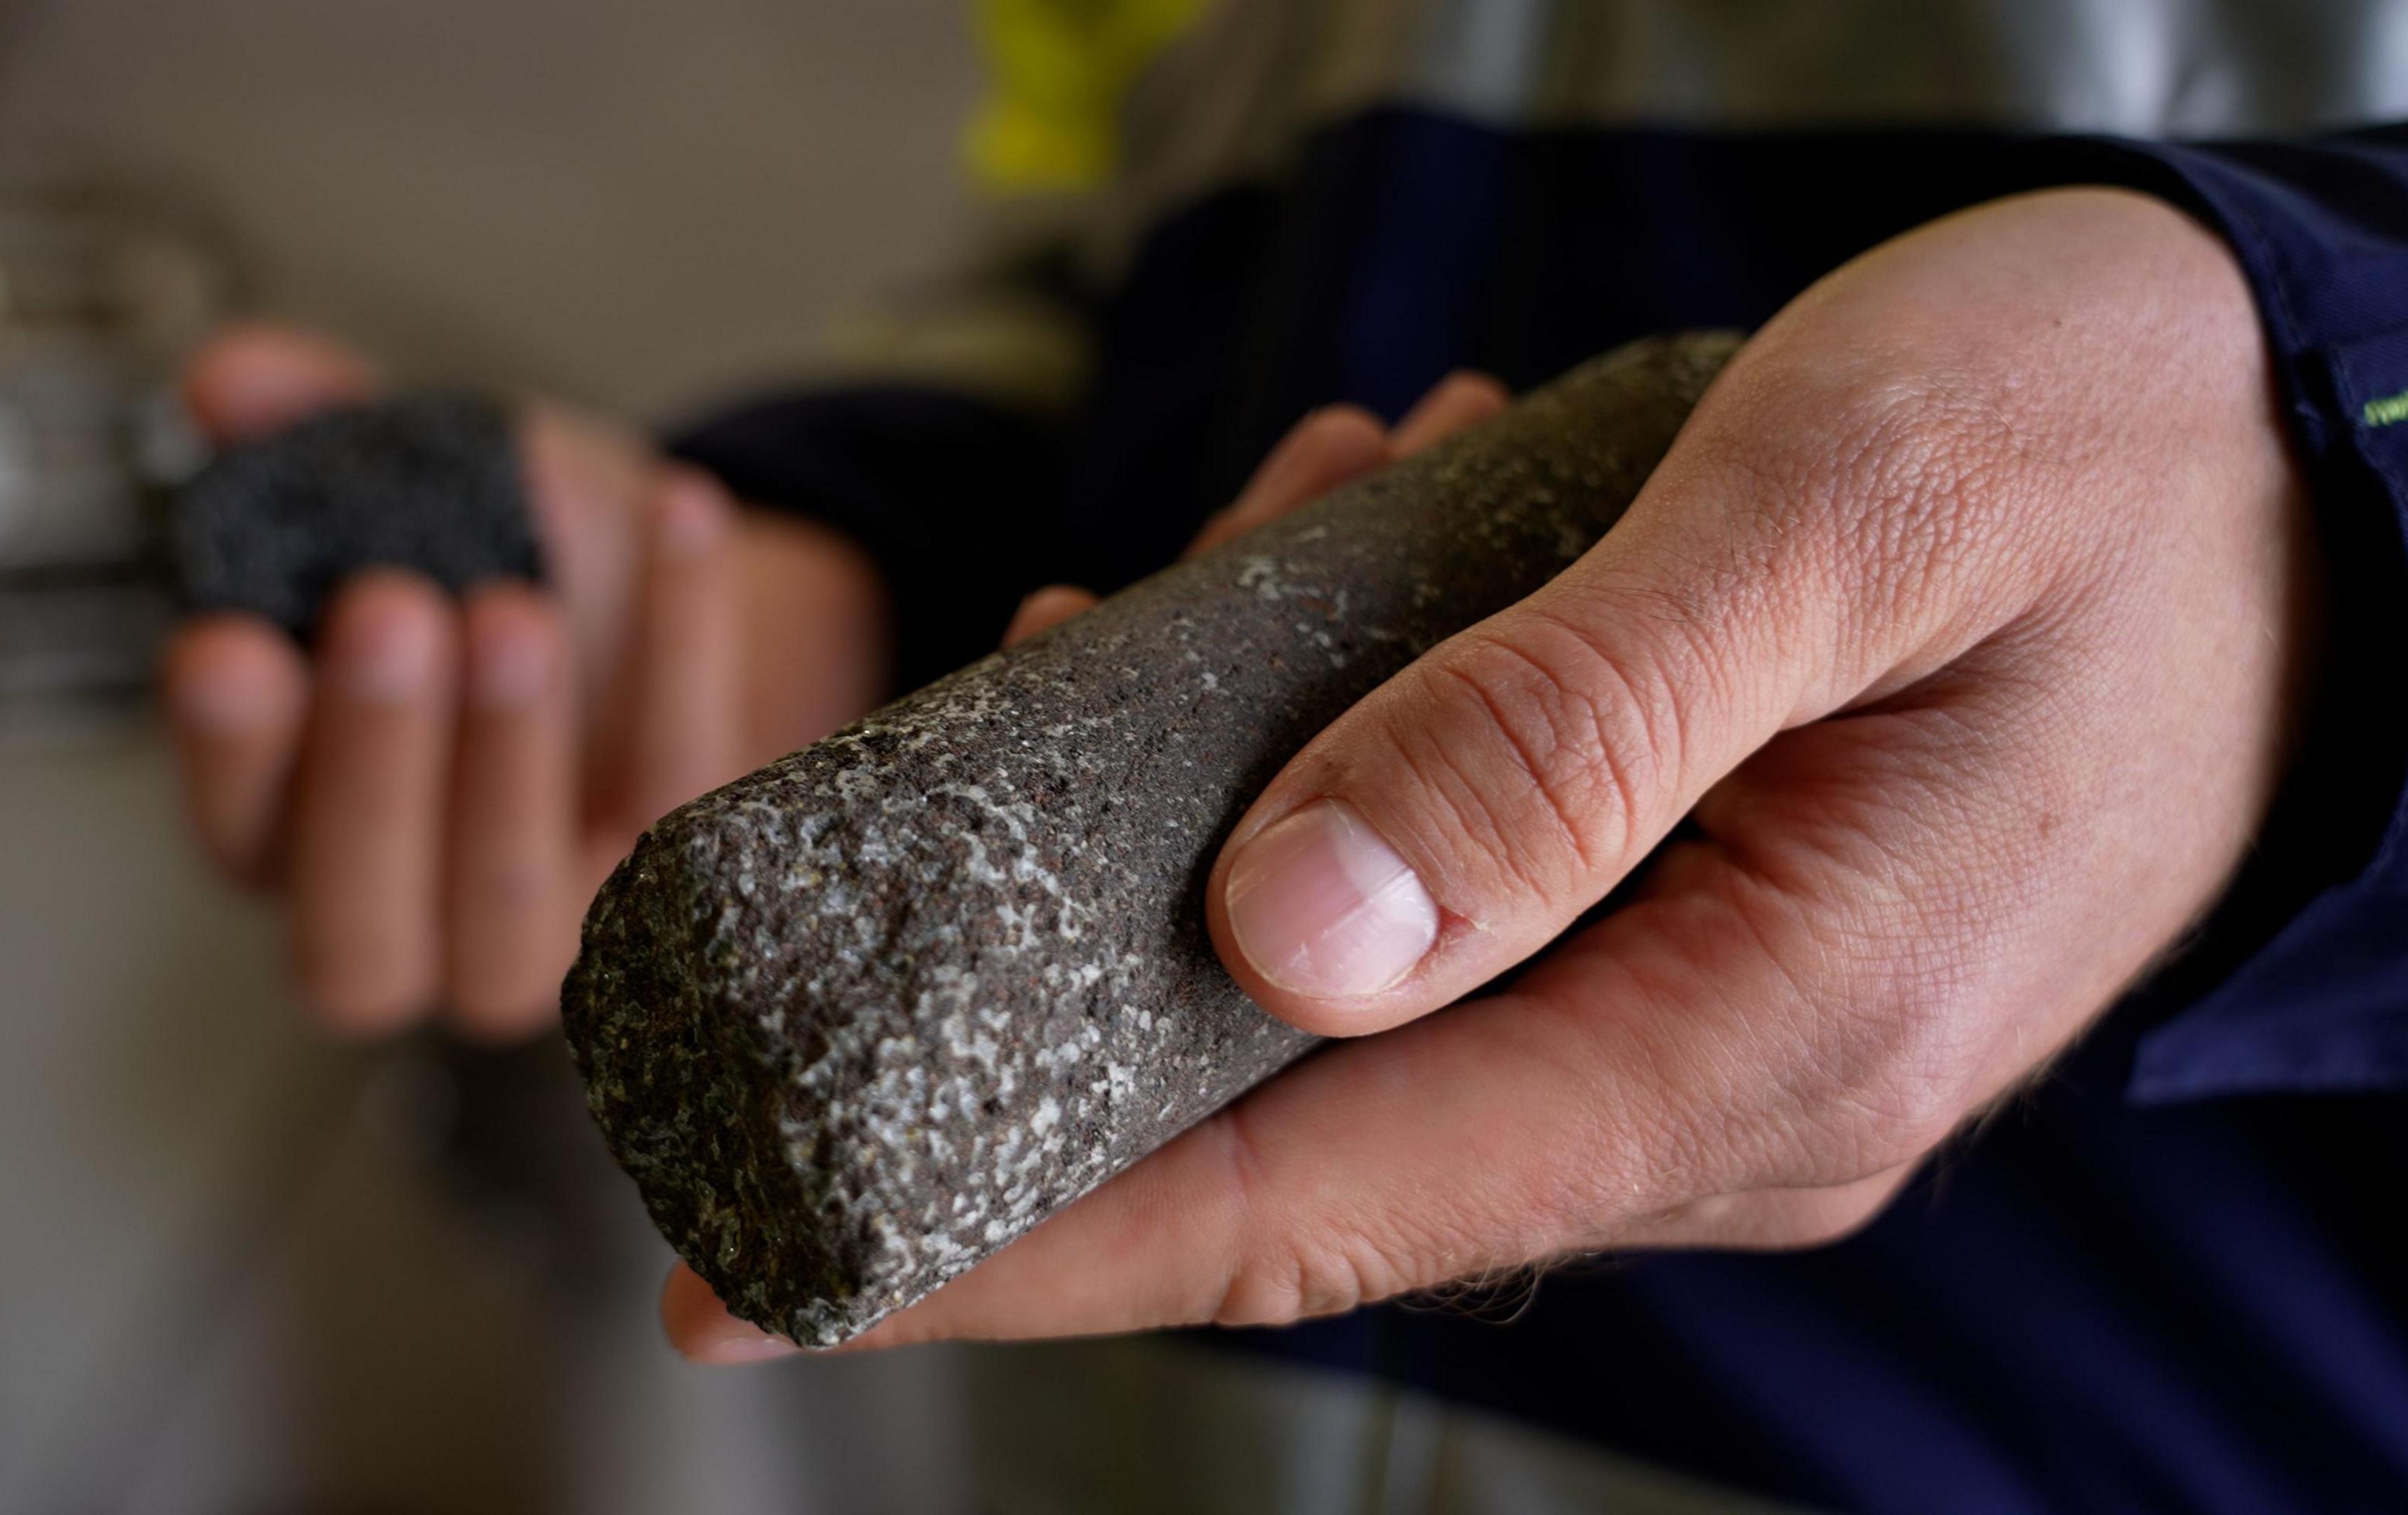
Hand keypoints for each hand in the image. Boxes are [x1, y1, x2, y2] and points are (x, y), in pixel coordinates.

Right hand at [163, 325, 887, 1039]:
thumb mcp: (407, 480)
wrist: (677, 602)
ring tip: (513, 606)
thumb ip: (310, 427)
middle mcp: (410, 915)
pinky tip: (681, 516)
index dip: (231, 753)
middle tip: (389, 611)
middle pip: (360, 923)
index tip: (226, 644)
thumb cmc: (506, 563)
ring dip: (509, 755)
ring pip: (512, 904)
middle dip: (372, 764)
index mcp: (297, 828)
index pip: (239, 830)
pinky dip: (685, 645)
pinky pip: (685, 789)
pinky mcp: (685, 885)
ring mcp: (550, 925)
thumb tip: (230, 380)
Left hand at [665, 187, 2316, 1356]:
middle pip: (1276, 1139)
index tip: (759, 1281)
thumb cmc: (2102, 455)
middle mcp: (1704, 1091)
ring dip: (1176, 831)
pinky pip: (1424, 920)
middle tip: (855, 875)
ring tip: (1150, 595)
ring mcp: (1690, 1030)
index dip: (1012, 1250)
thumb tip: (1285, 937)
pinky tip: (1287, 590)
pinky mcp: (1677, 940)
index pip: (1300, 1211)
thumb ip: (1563, 730)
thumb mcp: (1834, 520)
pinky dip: (1302, 777)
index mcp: (1748, 1046)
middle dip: (1033, 1019)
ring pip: (1333, 1008)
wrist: (2304, 457)